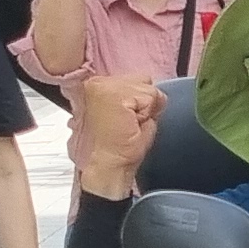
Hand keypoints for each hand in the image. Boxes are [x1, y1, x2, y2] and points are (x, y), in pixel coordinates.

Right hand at [75, 75, 162, 195]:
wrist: (107, 166)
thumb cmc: (114, 147)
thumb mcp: (126, 114)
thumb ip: (135, 96)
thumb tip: (154, 90)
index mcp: (94, 86)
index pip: (133, 80)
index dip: (138, 102)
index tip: (126, 120)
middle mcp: (96, 82)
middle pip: (143, 80)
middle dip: (143, 103)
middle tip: (128, 124)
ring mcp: (105, 86)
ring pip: (148, 89)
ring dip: (146, 110)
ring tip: (129, 125)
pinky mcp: (116, 95)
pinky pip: (151, 97)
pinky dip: (148, 114)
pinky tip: (132, 126)